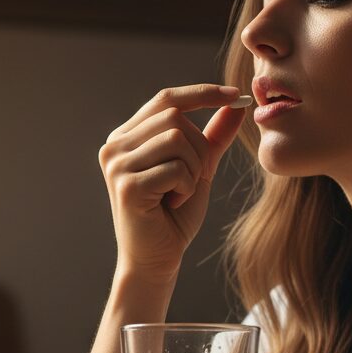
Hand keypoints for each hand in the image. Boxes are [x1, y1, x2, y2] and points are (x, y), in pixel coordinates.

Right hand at [99, 84, 246, 285]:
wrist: (156, 258)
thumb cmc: (173, 215)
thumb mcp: (198, 168)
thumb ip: (212, 136)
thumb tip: (237, 104)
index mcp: (126, 137)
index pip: (165, 99)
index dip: (202, 93)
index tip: (236, 96)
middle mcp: (114, 146)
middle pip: (174, 117)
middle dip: (199, 147)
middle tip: (196, 178)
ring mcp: (117, 166)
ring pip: (176, 139)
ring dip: (194, 168)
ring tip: (181, 192)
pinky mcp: (126, 186)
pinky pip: (175, 168)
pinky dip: (187, 187)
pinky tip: (173, 203)